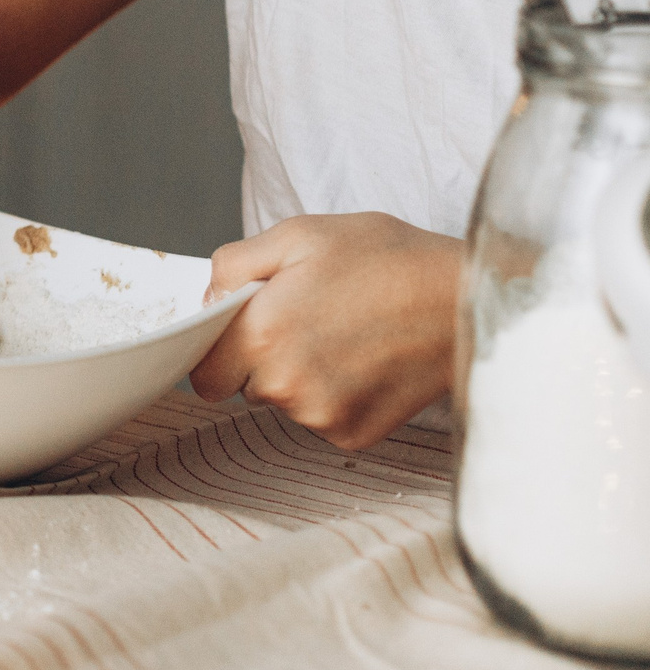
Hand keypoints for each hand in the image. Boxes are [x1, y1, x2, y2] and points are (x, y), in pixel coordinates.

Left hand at [190, 212, 459, 449]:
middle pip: (244, 386)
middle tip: (307, 319)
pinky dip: (335, 395)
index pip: (204, 373)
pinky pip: (322, 418)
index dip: (219, 350)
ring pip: (285, 402)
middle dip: (262, 358)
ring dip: (300, 376)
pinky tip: (365, 360)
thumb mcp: (298, 235)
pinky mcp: (355, 434)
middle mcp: (287, 386)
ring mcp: (323, 415)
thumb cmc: (387, 260)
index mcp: (262, 335)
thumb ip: (233, 267)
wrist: (467, 300)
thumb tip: (208, 301)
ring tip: (344, 334)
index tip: (245, 332)